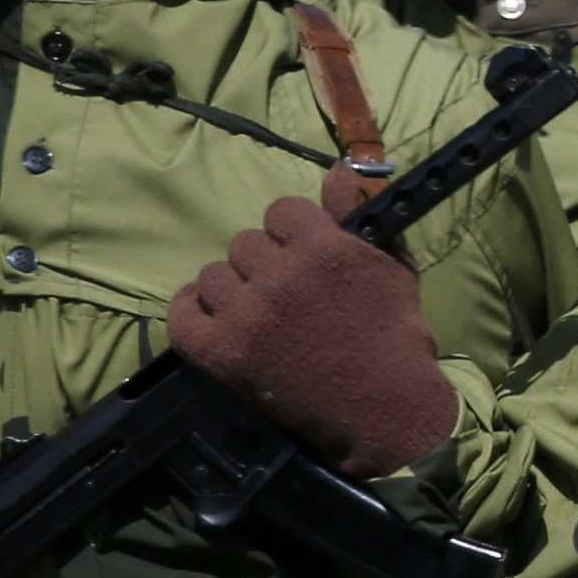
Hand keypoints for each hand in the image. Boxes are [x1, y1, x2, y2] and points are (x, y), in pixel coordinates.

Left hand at [167, 200, 453, 477]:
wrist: (384, 406)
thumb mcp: (393, 266)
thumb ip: (359, 215)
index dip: (293, 232)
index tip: (304, 254)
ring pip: (213, 274)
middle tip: (285, 291)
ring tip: (257, 311)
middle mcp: (281, 276)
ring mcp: (246, 315)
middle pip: (246, 242)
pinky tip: (214, 317)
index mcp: (325, 249)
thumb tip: (336, 171)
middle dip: (266, 262)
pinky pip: (182, 312)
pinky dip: (193, 310)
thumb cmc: (395, 334)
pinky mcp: (221, 351)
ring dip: (234, 289)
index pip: (282, 210)